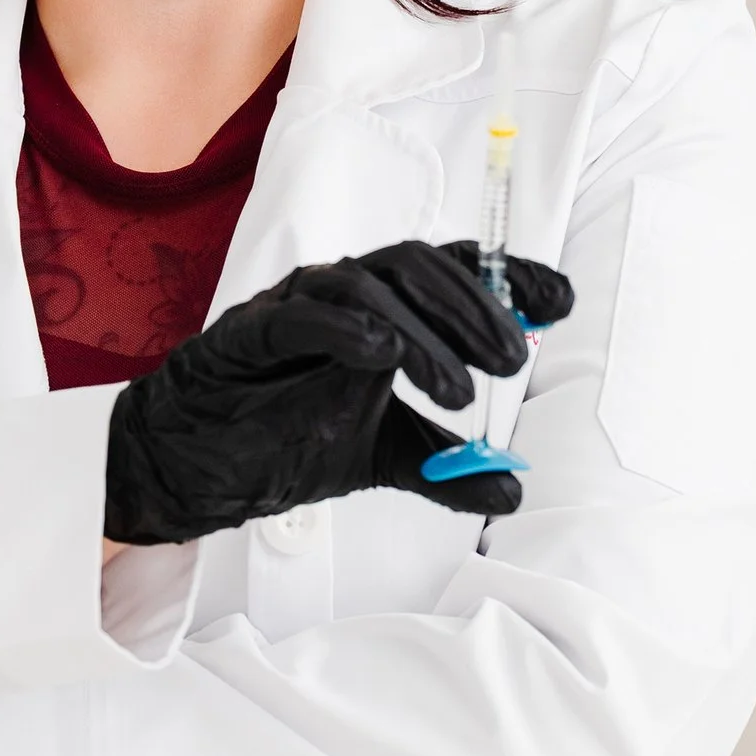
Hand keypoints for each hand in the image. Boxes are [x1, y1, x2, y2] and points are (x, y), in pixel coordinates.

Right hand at [102, 238, 574, 546]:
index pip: (452, 272)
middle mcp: (342, 295)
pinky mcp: (248, 332)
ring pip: (369, 282)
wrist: (195, 469)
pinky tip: (383, 356)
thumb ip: (446, 469)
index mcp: (380, 311)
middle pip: (420, 266)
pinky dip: (347, 327)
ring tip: (457, 388)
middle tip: (511, 362)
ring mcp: (294, 306)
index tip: (560, 303)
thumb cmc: (283, 441)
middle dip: (475, 309)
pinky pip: (301, 312)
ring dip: (425, 331)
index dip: (508, 278)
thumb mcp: (386, 459)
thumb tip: (512, 488)